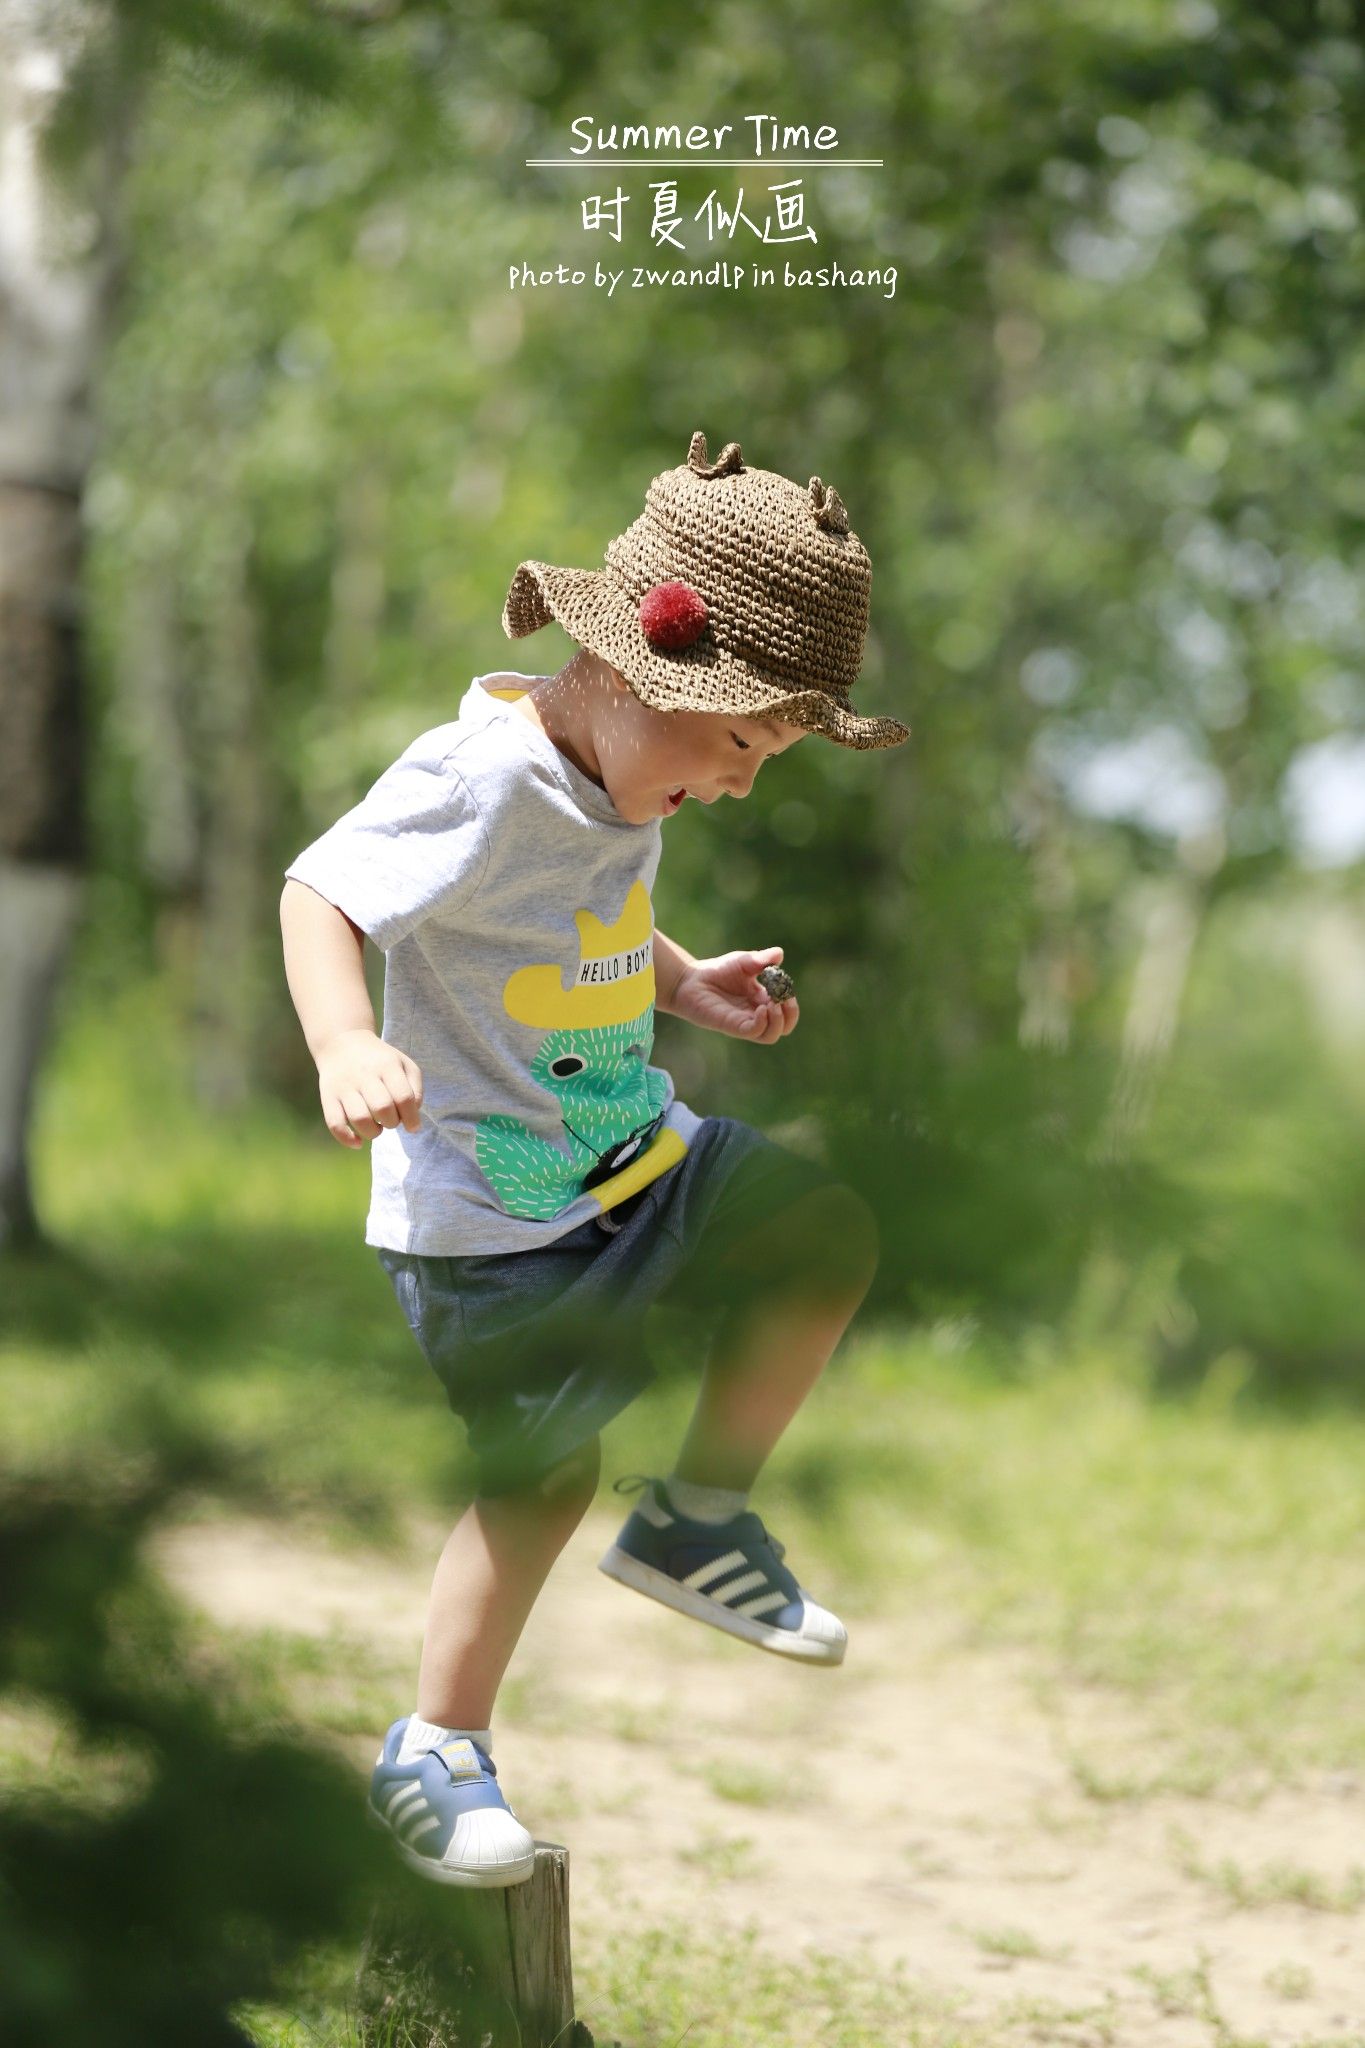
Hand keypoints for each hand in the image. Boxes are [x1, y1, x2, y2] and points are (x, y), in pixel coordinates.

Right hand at [316, 1029, 423, 1147]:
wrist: (342, 1043)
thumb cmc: (380, 1060)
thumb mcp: (403, 1064)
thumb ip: (415, 1089)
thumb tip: (412, 1117)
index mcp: (387, 1065)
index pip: (403, 1097)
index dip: (412, 1117)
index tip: (413, 1126)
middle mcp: (364, 1075)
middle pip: (382, 1108)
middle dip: (392, 1122)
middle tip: (391, 1119)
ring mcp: (344, 1086)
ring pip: (359, 1118)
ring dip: (373, 1132)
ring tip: (377, 1127)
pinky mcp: (328, 1097)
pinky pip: (334, 1123)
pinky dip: (347, 1139)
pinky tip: (358, 1143)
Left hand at [669, 946, 798, 1044]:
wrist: (691, 979)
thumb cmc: (717, 971)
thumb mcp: (744, 961)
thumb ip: (762, 960)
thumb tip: (779, 954)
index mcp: (762, 1000)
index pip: (786, 1010)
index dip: (791, 1002)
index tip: (787, 988)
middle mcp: (756, 1015)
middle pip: (784, 1027)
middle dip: (790, 1015)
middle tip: (784, 1001)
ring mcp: (744, 1022)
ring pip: (771, 1035)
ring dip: (778, 1022)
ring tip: (773, 1005)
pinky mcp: (732, 1026)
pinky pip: (754, 1032)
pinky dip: (763, 1023)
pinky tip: (761, 1008)